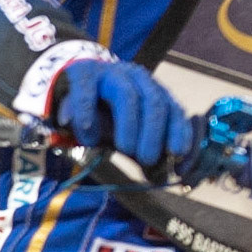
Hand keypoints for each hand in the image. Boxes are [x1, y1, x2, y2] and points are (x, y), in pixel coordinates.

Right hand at [53, 57, 193, 167]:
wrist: (73, 89)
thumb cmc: (108, 117)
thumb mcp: (130, 135)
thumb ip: (145, 152)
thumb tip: (161, 178)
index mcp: (154, 91)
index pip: (174, 110)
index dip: (178, 133)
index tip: (176, 155)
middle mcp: (137, 79)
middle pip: (154, 102)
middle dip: (153, 133)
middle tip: (146, 158)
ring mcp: (110, 74)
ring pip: (127, 95)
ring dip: (129, 125)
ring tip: (122, 149)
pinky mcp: (82, 74)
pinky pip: (86, 92)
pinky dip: (87, 114)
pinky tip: (89, 137)